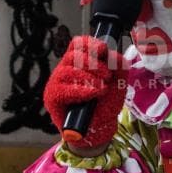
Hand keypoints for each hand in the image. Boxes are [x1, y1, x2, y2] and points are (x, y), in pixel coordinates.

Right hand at [43, 36, 128, 150]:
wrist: (99, 129)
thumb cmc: (105, 104)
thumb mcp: (118, 83)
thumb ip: (119, 66)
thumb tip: (113, 54)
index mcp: (79, 63)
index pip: (78, 44)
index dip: (90, 43)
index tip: (103, 50)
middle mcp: (66, 69)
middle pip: (73, 54)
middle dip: (94, 62)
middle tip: (107, 75)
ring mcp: (57, 83)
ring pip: (67, 69)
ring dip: (89, 76)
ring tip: (102, 87)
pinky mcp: (52, 97)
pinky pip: (62, 88)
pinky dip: (81, 89)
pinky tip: (93, 92)